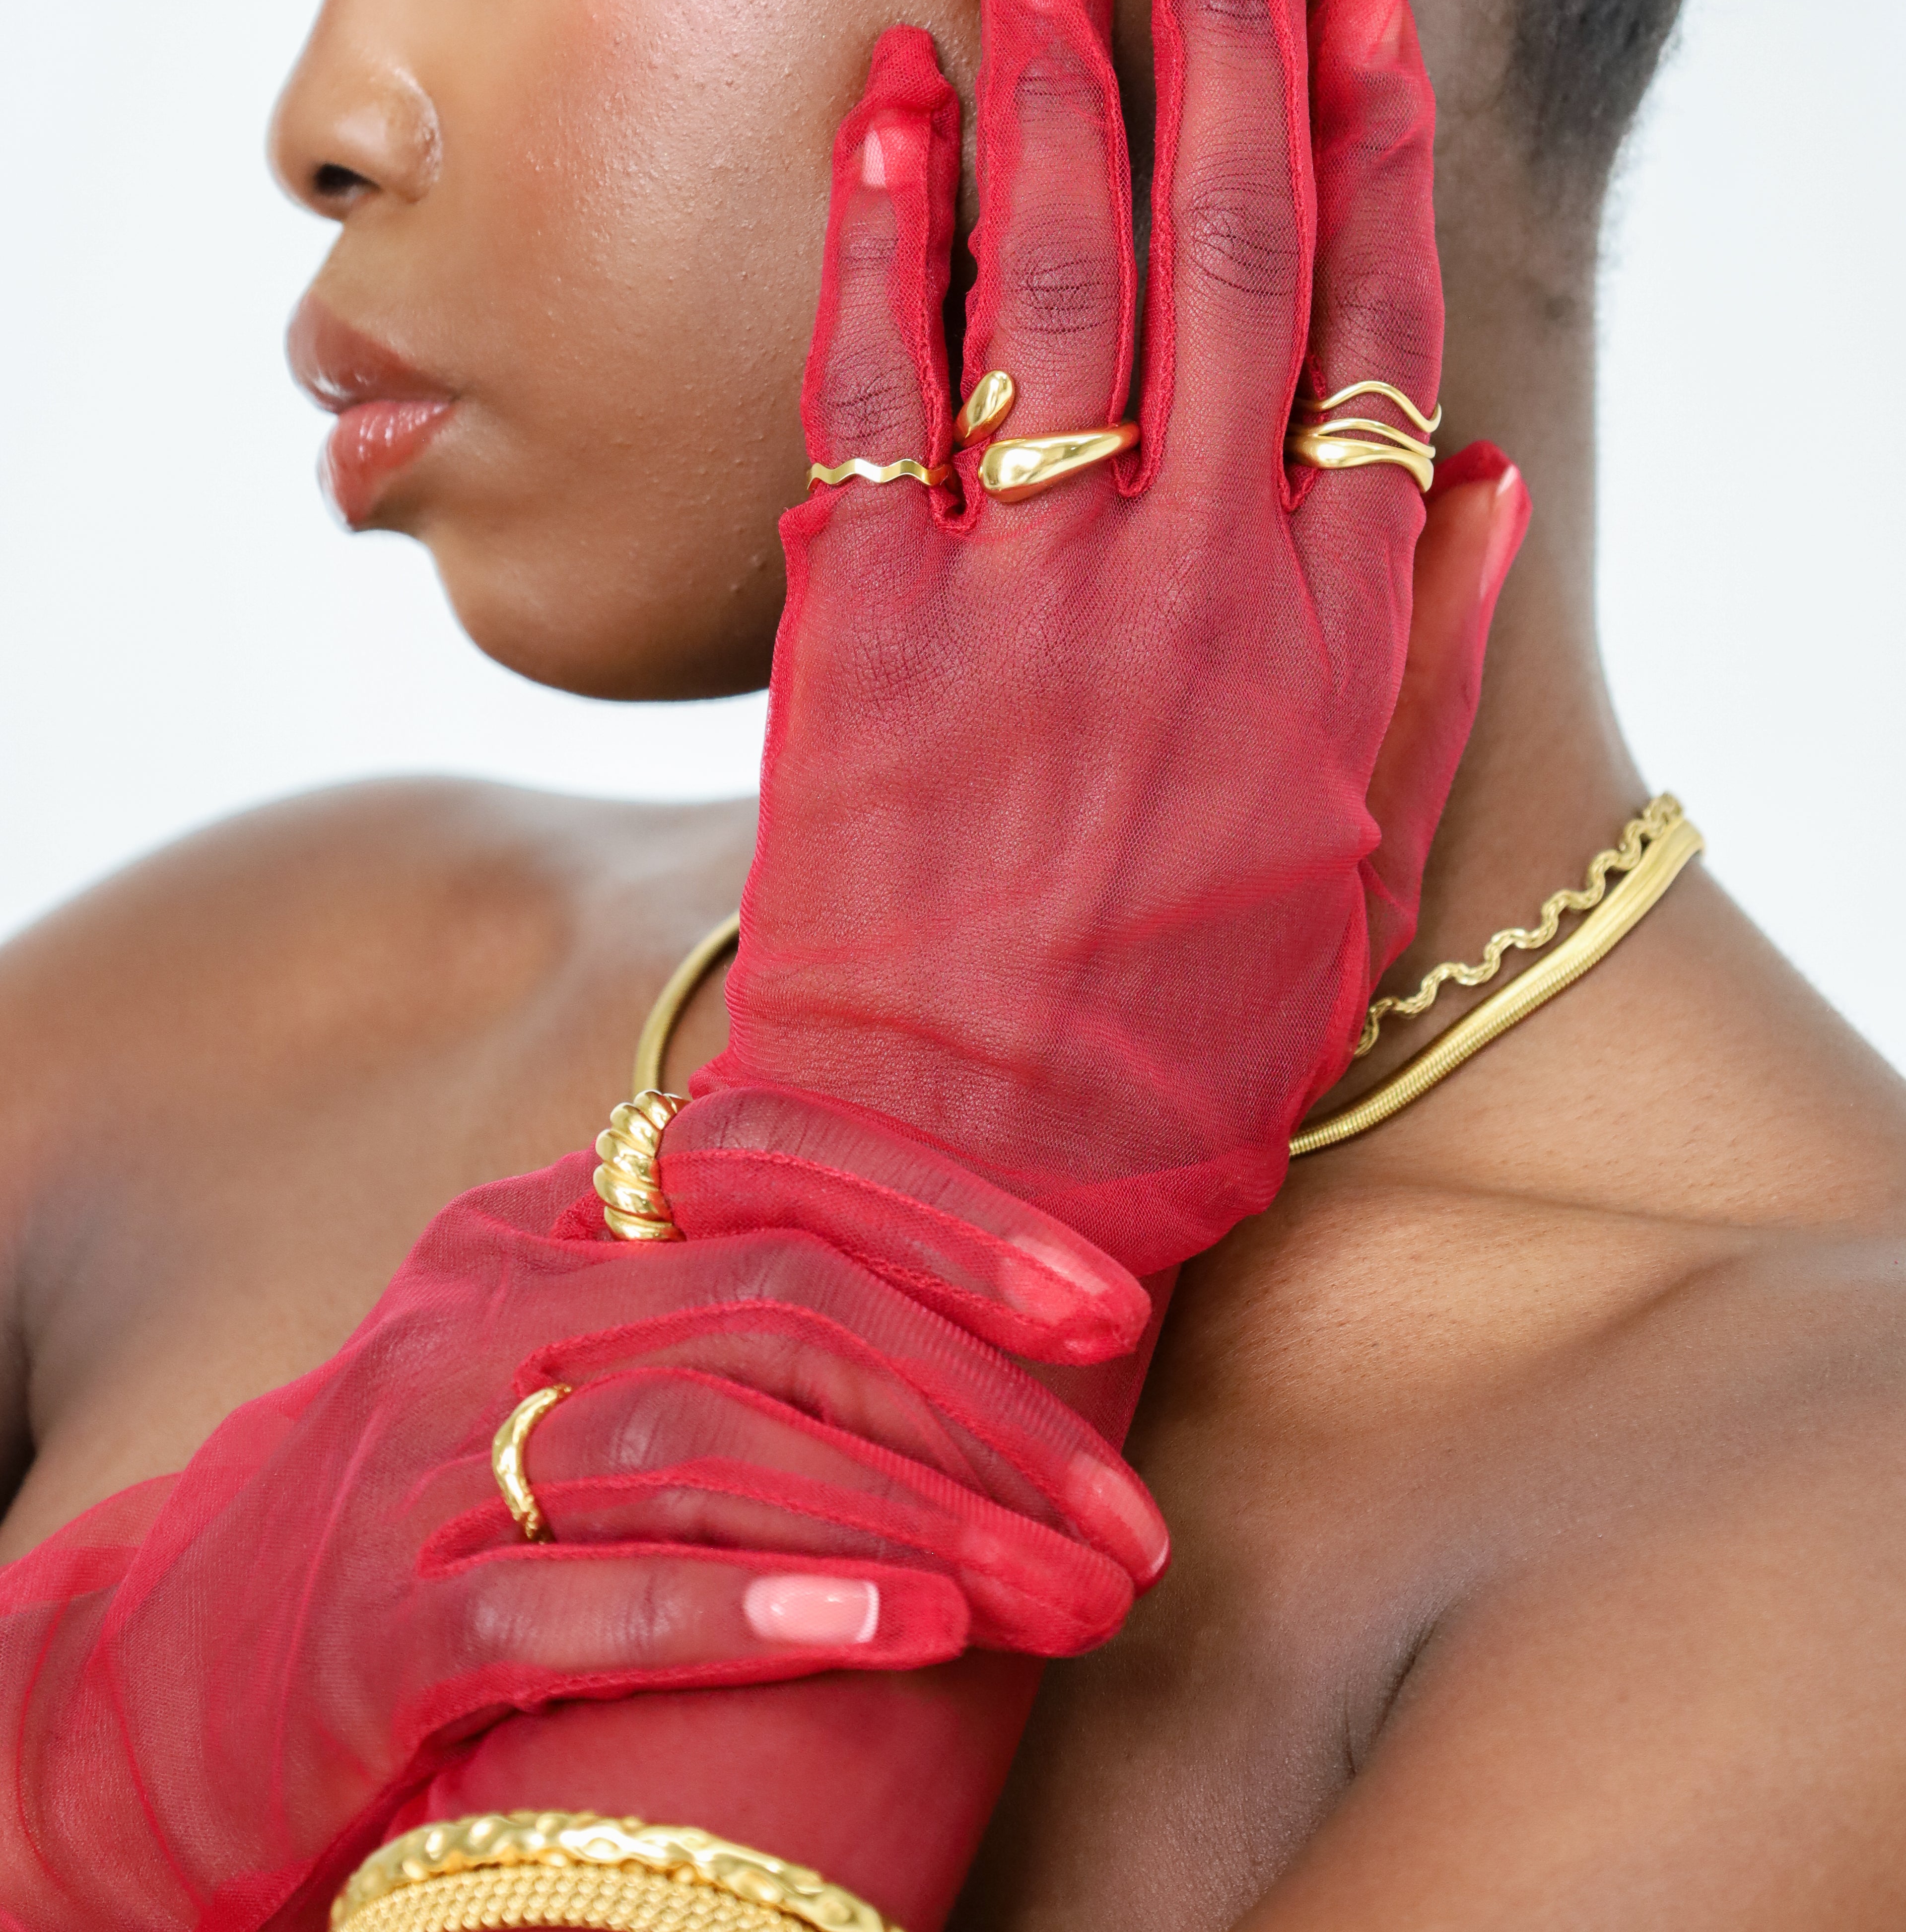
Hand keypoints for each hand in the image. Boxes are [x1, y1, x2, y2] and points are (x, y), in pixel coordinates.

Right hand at [0, 1125, 1159, 1931]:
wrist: (167, 1675)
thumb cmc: (436, 1509)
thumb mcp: (565, 1362)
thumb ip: (717, 1307)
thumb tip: (975, 1310)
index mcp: (551, 1220)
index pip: (774, 1143)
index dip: (954, 1210)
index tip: (1107, 1307)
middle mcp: (494, 1302)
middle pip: (781, 1303)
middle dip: (986, 1413)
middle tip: (1128, 1530)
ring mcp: (429, 1456)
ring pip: (709, 1437)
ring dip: (921, 1519)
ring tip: (1066, 1605)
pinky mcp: (382, 1620)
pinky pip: (588, 1594)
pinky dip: (759, 1612)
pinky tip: (905, 1640)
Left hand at [699, 0, 1526, 1275]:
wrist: (948, 1184)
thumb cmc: (1168, 1047)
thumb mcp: (1354, 872)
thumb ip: (1426, 660)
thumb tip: (1481, 466)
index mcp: (1325, 636)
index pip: (1372, 323)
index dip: (1377, 131)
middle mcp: (1190, 580)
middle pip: (1231, 249)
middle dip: (1233, 25)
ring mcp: (1024, 590)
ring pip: (1060, 280)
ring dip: (1059, 74)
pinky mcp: (864, 622)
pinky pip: (876, 390)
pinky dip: (884, 237)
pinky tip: (890, 93)